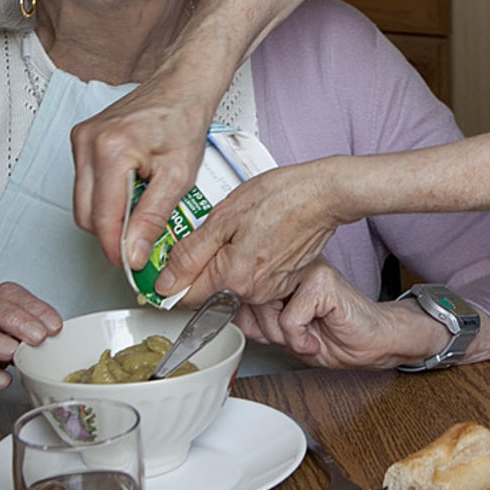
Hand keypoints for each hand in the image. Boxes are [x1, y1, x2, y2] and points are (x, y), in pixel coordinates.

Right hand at [70, 74, 212, 266]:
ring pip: (82, 201)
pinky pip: (85, 183)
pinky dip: (106, 195)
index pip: (102, 220)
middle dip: (112, 233)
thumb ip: (153, 218)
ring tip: (141, 207)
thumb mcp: (178, 175)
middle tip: (141, 239)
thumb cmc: (183, 120)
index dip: (117, 249)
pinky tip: (131, 187)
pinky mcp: (82, 138)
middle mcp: (88, 142)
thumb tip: (133, 253)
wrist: (181, 86)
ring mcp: (81, 138)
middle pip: (86, 215)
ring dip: (109, 214)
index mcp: (111, 151)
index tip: (133, 263)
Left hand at [155, 160, 345, 303]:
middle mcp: (252, 293)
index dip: (174, 277)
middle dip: (204, 264)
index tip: (174, 261)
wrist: (323, 193)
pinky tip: (257, 235)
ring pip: (231, 282)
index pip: (186, 296)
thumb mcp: (224, 216)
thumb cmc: (280, 197)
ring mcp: (271, 289)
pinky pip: (253, 277)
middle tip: (215, 231)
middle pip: (209, 289)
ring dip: (227, 260)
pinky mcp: (283, 281)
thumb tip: (167, 282)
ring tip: (242, 229)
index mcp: (233, 279)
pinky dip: (248, 259)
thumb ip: (191, 253)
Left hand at [237, 261, 448, 370]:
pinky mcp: (321, 282)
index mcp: (281, 270)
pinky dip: (299, 338)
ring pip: (266, 307)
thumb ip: (254, 319)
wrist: (371, 340)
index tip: (247, 326)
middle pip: (249, 299)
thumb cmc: (331, 333)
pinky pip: (289, 319)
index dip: (240, 313)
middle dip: (265, 329)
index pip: (241, 285)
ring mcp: (306, 269)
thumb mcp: (282, 331)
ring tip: (305, 334)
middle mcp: (291, 265)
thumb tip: (221, 312)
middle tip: (291, 335)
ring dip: (283, 335)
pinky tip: (315, 337)